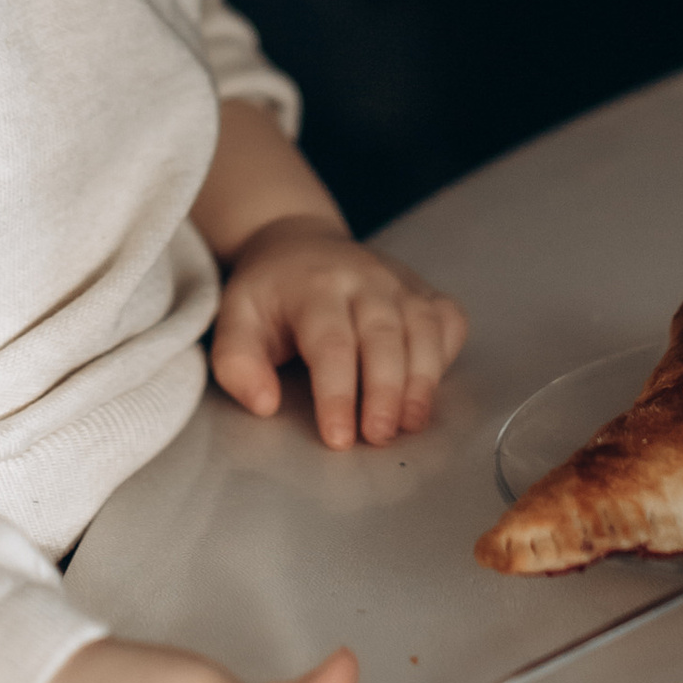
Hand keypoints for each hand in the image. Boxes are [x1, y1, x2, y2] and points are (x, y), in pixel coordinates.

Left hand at [210, 217, 467, 449]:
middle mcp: (364, 278)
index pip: (331, 343)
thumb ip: (237, 364)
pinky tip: (429, 388)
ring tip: (409, 425)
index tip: (337, 438)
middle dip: (385, 392)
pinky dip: (447, 355)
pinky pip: (448, 320)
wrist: (298, 243)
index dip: (337, 394)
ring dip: (422, 381)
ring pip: (424, 329)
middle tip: (378, 438)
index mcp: (314, 286)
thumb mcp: (235, 321)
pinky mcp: (423, 290)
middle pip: (384, 337)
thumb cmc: (268, 294)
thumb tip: (265, 404)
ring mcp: (399, 282)